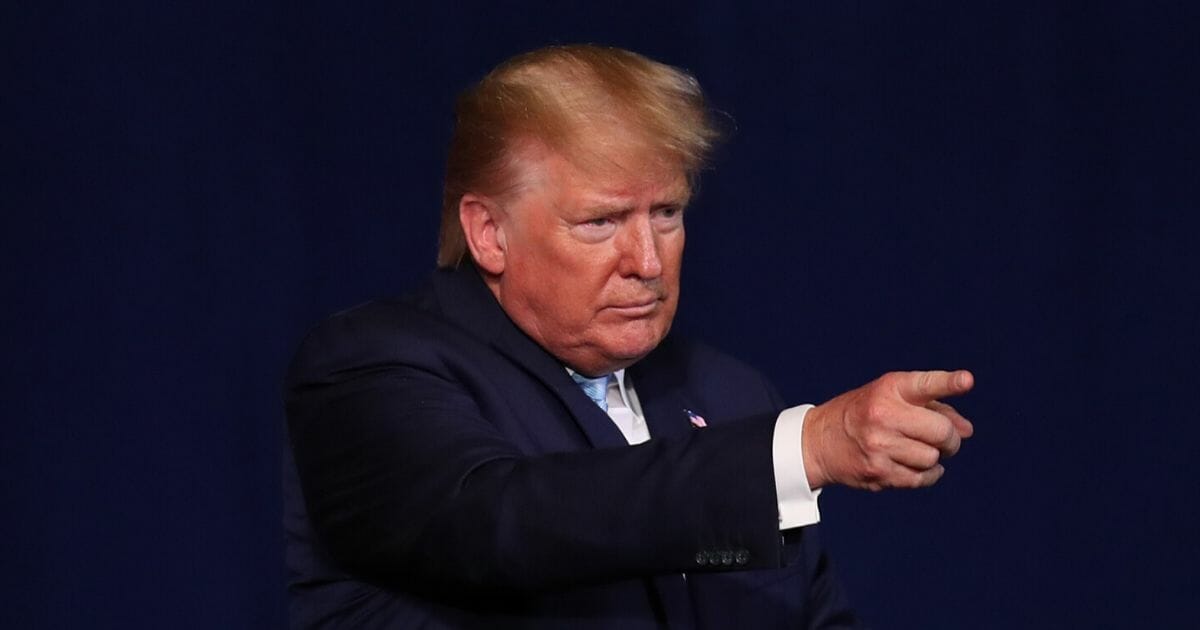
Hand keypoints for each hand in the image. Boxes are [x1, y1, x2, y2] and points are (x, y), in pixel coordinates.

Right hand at [802, 370, 974, 490]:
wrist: (819, 441)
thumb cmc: (864, 414)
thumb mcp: (891, 397)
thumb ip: (933, 407)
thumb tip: (967, 431)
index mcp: (888, 389)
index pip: (924, 385)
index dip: (949, 382)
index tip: (967, 381)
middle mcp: (883, 415)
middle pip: (941, 432)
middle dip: (950, 439)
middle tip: (944, 439)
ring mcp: (879, 446)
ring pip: (933, 458)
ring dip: (934, 457)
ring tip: (918, 450)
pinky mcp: (878, 472)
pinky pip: (921, 478)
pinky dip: (927, 474)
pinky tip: (916, 465)